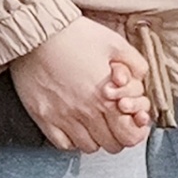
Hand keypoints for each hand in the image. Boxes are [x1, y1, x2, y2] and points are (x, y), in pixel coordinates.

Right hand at [12, 18, 152, 154]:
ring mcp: (63, 117)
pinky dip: (71, 139)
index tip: (130, 122)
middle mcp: (86, 112)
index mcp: (107, 98)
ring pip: (88, 147)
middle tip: (112, 121)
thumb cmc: (74, 34)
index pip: (129, 136)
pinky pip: (62, 144)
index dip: (134, 132)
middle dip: (116, 134)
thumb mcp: (114, 43)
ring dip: (94, 137)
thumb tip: (141, 79)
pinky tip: (72, 125)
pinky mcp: (43, 116)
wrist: (36, 31)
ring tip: (92, 122)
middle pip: (111, 145)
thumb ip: (136, 64)